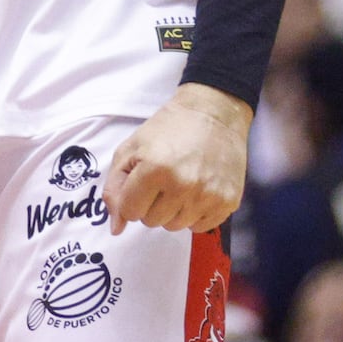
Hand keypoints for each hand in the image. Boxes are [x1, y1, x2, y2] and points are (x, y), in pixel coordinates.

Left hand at [103, 84, 249, 234]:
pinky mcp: (228, 202)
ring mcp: (208, 196)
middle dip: (152, 203)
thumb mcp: (130, 148)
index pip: (130, 212)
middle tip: (164, 178)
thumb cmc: (168, 128)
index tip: (142, 181)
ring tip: (182, 182)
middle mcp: (182, 186)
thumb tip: (115, 228)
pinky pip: (200, 227)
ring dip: (173, 210)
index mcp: (153, 169)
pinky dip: (195, 213)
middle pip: (152, 222)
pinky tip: (198, 189)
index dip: (132, 197)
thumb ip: (114, 189)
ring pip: (175, 226)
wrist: (214, 113)